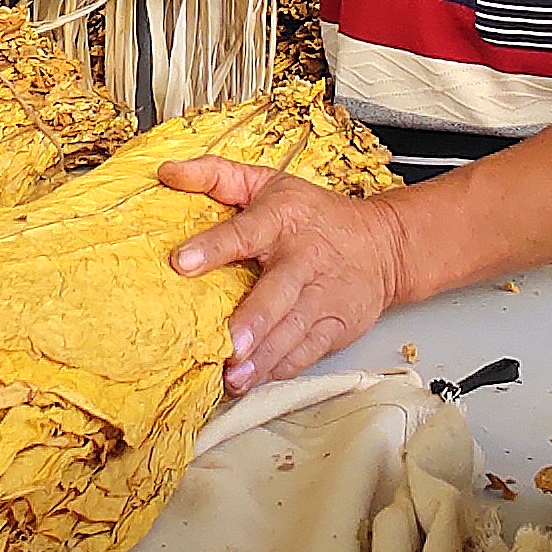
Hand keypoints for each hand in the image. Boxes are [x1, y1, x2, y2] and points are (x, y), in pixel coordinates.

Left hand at [163, 159, 410, 393]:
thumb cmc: (314, 215)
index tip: (182, 262)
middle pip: (277, 293)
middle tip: (228, 344)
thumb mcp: (268, 182)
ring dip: (264, 355)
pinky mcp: (336, 325)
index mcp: (282, 218)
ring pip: (292, 330)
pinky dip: (282, 368)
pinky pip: (308, 351)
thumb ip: (216, 175)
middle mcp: (304, 258)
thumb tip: (168, 172)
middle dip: (253, 320)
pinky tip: (258, 380)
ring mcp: (323, 296)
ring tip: (236, 377)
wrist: (382, 245)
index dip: (213, 247)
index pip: (246, 231)